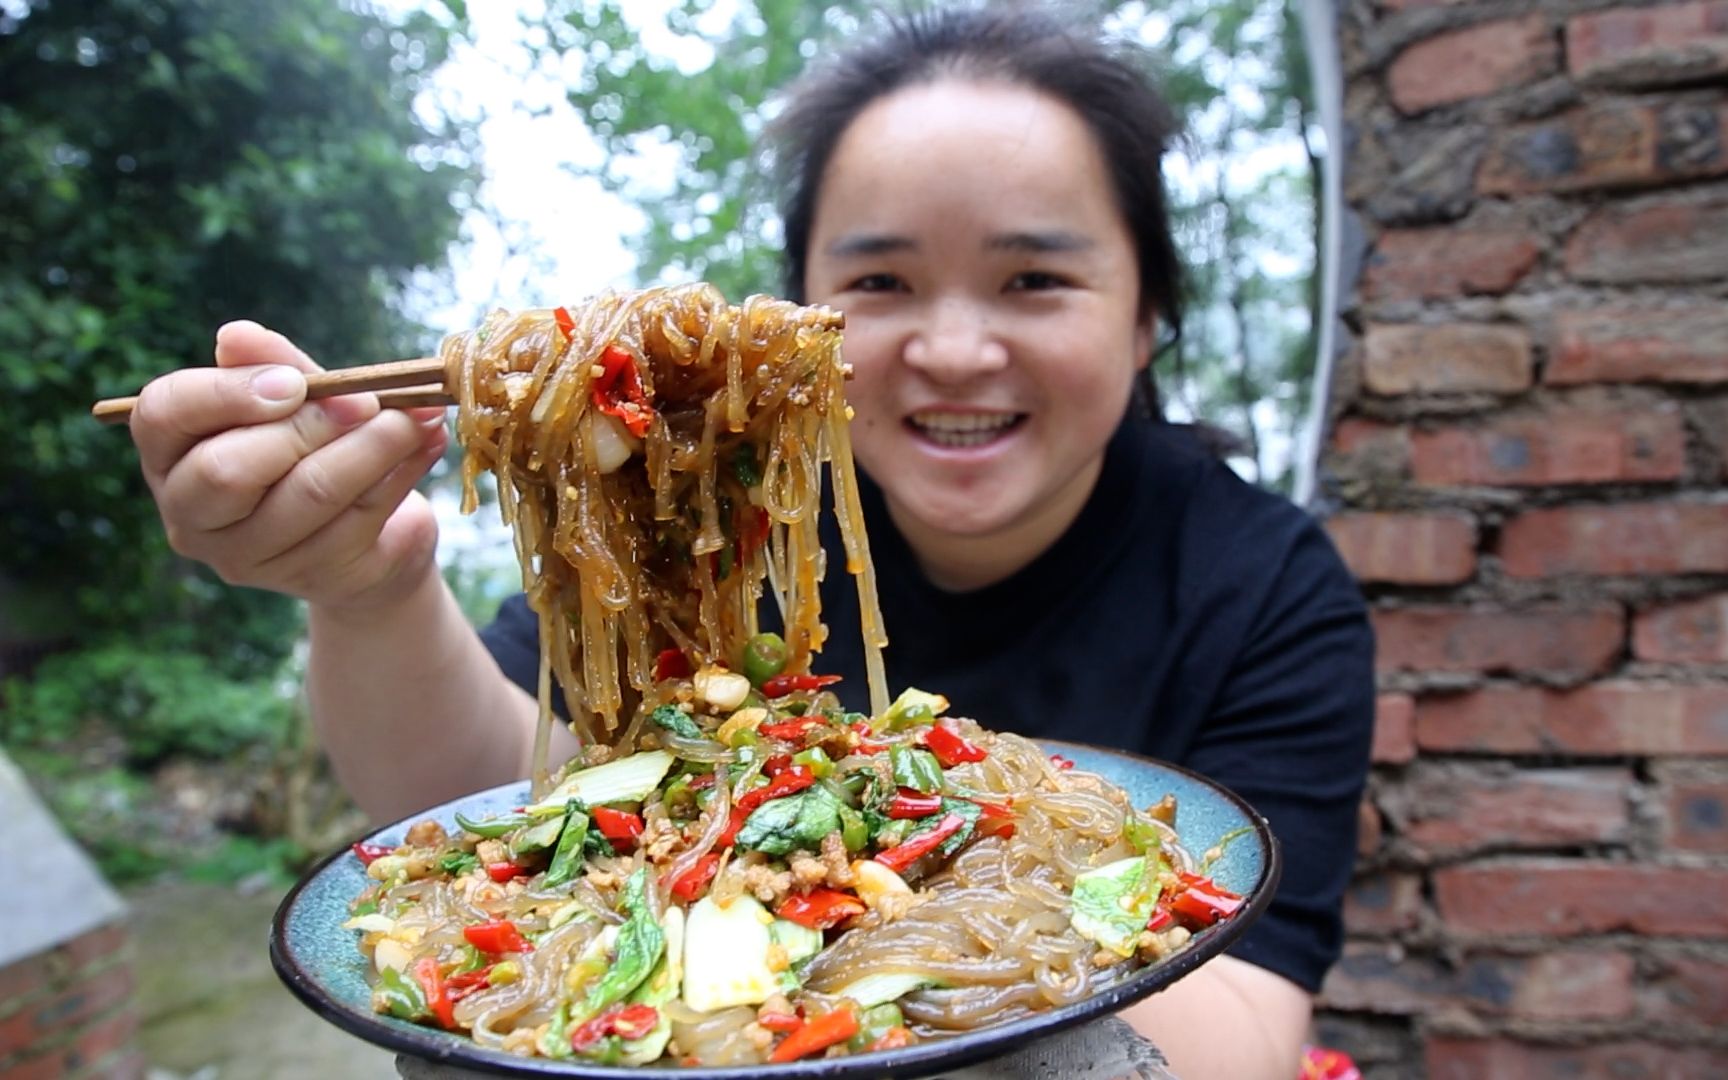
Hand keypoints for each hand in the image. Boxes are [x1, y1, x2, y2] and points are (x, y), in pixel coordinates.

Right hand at [130, 320, 449, 612]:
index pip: (165, 415)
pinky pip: (364, 516)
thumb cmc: (313, 446)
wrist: (368, 533)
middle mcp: (193, 517)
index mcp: (170, 456)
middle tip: (364, 399)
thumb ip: (271, 365)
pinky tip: (427, 440)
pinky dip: (404, 470)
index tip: (293, 382)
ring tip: (417, 414)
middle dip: (307, 425)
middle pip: (229, 470)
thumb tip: (237, 336)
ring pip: (309, 495)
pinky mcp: (314, 578)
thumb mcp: (294, 399)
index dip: (228, 392)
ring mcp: (249, 558)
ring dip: (373, 445)